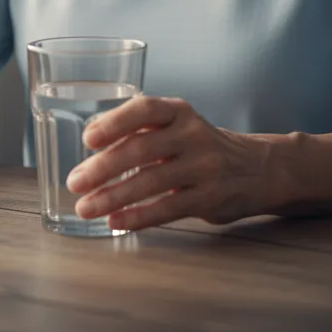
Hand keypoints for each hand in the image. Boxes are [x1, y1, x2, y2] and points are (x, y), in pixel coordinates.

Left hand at [65, 96, 276, 230]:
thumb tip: (92, 136)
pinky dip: (138, 217)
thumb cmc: (199, 144)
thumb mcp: (176, 124)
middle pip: (142, 149)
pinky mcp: (210, 198)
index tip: (88, 139)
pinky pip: (167, 209)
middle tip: (75, 182)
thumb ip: (140, 128)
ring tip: (85, 207)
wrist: (257, 168)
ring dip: (113, 197)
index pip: (144, 109)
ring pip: (151, 182)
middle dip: (103, 168)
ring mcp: (204, 167)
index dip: (114, 122)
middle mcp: (192, 134)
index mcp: (178, 111)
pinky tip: (115, 221)